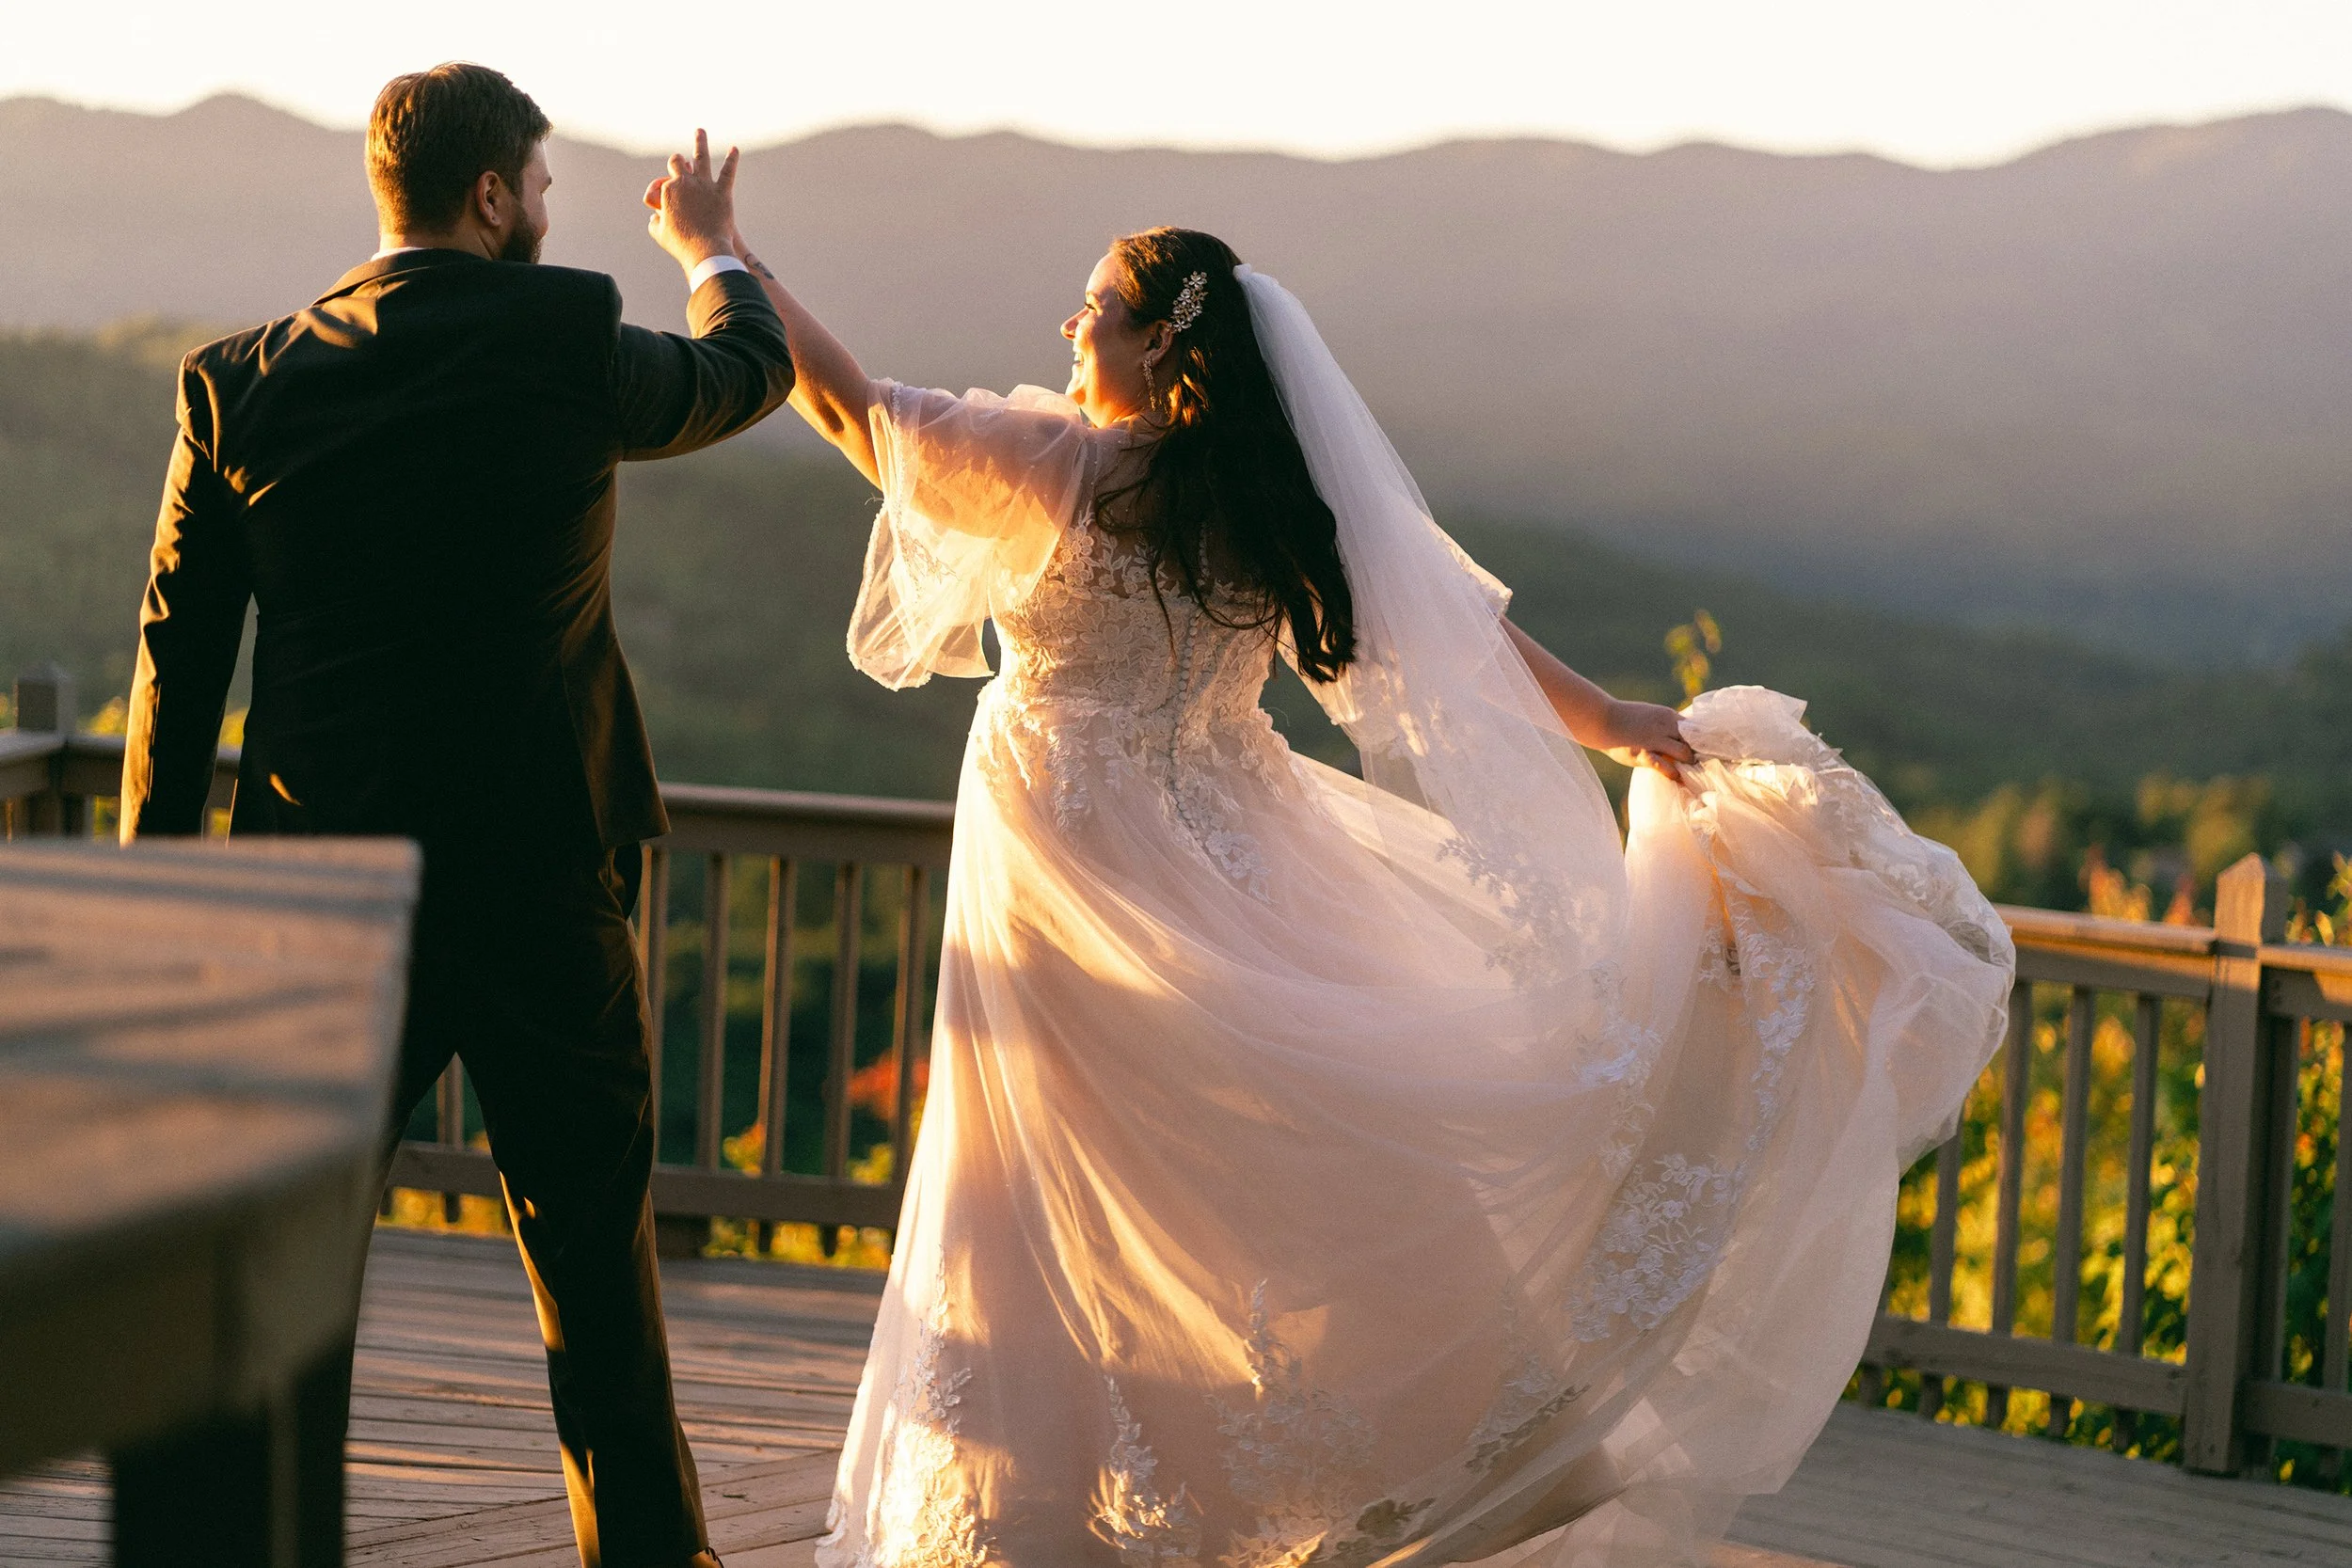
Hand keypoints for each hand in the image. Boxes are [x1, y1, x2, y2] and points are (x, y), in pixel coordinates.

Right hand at [642, 129, 738, 272]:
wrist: (705, 251)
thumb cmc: (681, 245)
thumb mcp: (660, 233)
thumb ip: (655, 221)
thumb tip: (655, 217)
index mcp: (668, 190)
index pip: (664, 180)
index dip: (666, 184)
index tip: (670, 195)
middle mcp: (685, 182)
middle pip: (678, 161)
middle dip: (676, 160)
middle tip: (679, 162)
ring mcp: (705, 185)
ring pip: (702, 157)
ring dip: (700, 142)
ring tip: (700, 131)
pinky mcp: (723, 192)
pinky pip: (727, 172)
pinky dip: (731, 160)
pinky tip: (734, 149)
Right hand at [1593, 698, 1696, 784]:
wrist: (1601, 720)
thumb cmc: (1624, 718)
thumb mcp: (1650, 714)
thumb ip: (1665, 723)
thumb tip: (1679, 736)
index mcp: (1667, 715)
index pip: (1694, 729)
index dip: (1698, 741)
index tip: (1700, 750)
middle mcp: (1665, 726)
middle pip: (1693, 741)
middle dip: (1696, 753)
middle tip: (1697, 763)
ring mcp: (1654, 740)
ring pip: (1684, 753)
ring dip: (1687, 763)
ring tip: (1687, 771)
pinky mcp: (1643, 754)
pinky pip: (1665, 767)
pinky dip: (1674, 774)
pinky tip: (1675, 777)